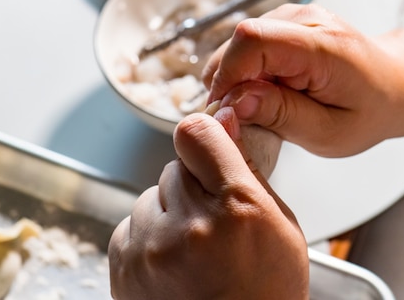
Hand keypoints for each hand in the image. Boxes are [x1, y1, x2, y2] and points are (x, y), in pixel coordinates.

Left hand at [108, 108, 308, 299]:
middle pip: (174, 167)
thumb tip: (225, 120)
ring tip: (192, 247)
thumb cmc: (266, 292)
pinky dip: (149, 236)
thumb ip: (248, 170)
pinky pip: (131, 225)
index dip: (204, 137)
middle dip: (192, 185)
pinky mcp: (124, 267)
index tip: (209, 146)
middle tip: (211, 218)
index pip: (196, 133)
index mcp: (237, 208)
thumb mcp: (280, 225)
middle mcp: (189, 226)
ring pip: (150, 197)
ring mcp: (150, 249)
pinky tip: (172, 261)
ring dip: (168, 213)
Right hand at [203, 3, 403, 156]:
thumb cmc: (367, 112)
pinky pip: (247, 43)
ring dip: (236, 76)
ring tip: (261, 105)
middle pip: (239, 39)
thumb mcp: (329, 133)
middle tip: (243, 116)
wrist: (393, 84)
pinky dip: (245, 69)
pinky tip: (266, 90)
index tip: (228, 111)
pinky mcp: (284, 19)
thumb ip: (281, 115)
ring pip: (237, 41)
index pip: (253, 41)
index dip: (229, 76)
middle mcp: (307, 19)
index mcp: (323, 47)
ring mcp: (294, 14)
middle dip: (228, 81)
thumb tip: (234, 102)